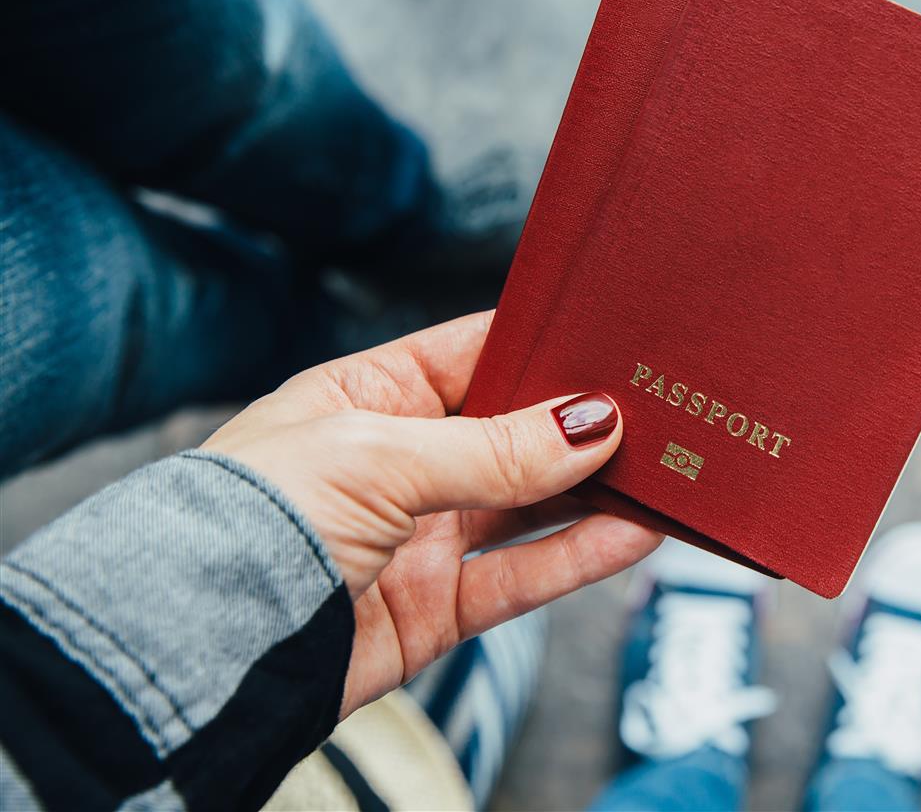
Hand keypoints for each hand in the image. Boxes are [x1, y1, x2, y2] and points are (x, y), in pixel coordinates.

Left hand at [202, 311, 662, 717]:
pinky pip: (522, 575)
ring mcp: (420, 535)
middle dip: (579, 421)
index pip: (472, 354)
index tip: (612, 336)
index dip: (540, 344)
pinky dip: (580, 556)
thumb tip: (592, 424)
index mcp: (368, 396)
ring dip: (593, 489)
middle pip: (512, 431)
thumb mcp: (378, 454)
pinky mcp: (435, 607)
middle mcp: (399, 461)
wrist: (196, 645)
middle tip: (656, 405)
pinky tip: (634, 532)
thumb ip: (493, 447)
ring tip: (664, 469)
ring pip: (528, 505)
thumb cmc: (255, 516)